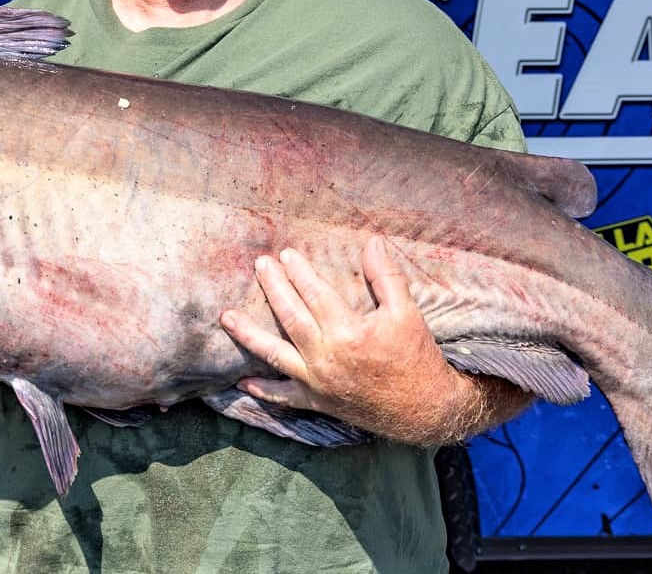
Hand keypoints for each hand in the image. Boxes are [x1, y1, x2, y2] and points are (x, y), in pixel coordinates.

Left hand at [218, 237, 465, 444]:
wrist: (425, 409)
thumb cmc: (416, 358)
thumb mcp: (407, 313)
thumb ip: (386, 277)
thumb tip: (371, 243)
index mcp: (349, 332)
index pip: (315, 294)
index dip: (299, 272)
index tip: (286, 254)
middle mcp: (326, 357)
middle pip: (290, 316)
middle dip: (273, 288)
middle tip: (260, 265)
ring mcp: (317, 382)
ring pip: (274, 354)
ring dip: (248, 334)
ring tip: (226, 317)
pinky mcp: (317, 402)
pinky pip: (283, 397)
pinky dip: (262, 390)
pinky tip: (242, 382)